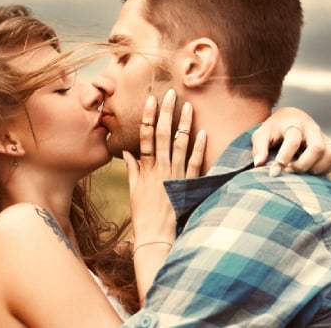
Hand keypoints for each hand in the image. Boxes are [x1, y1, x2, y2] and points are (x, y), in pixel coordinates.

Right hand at [122, 89, 204, 302]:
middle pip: (162, 134)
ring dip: (183, 123)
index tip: (151, 99)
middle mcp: (160, 169)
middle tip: (170, 93)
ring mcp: (175, 176)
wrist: (156, 237)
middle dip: (166, 112)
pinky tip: (203, 132)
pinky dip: (199, 146)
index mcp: (145, 168)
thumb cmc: (143, 216)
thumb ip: (132, 170)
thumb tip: (126, 153)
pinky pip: (195, 162)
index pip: (145, 136)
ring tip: (188, 106)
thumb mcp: (133, 191)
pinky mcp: (187, 185)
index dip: (148, 116)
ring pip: (179, 143)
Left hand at [252, 107, 330, 176]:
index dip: (284, 157)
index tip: (274, 170)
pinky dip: (324, 169)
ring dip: (317, 168)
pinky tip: (309, 170)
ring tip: (301, 171)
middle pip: (318, 148)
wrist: (290, 118)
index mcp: (294, 125)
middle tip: (290, 170)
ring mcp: (324, 138)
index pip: (293, 140)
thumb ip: (259, 148)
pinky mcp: (330, 146)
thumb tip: (258, 164)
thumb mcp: (261, 134)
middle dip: (304, 164)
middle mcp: (312, 130)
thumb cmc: (273, 129)